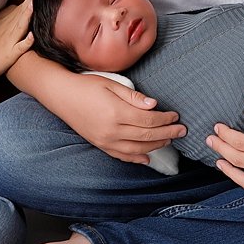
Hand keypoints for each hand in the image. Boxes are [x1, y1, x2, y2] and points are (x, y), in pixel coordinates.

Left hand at [0, 0, 35, 80]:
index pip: (26, 12)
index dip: (32, 0)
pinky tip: (18, 9)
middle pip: (22, 7)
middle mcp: (7, 23)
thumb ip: (25, 44)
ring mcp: (0, 21)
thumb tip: (34, 33)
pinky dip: (15, 8)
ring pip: (15, 8)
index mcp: (14, 30)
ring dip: (24, 2)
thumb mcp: (13, 56)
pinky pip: (7, 11)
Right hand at [62, 75, 185, 164]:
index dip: (166, 119)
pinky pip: (122, 156)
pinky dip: (136, 159)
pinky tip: (147, 158)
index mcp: (117, 113)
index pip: (149, 120)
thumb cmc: (86, 86)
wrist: (61, 96)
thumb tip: (154, 105)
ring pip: (137, 149)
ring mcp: (106, 140)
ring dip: (156, 146)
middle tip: (182, 131)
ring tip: (169, 140)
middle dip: (168, 134)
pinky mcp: (100, 145)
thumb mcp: (111, 84)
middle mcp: (112, 130)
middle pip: (147, 136)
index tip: (176, 116)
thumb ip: (133, 97)